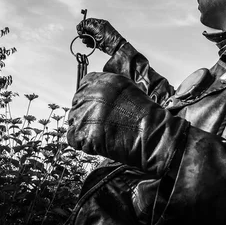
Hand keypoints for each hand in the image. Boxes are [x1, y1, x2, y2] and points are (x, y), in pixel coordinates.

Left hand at [67, 72, 187, 174]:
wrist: (152, 134)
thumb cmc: (145, 115)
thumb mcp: (127, 89)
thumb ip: (107, 88)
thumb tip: (93, 95)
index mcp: (102, 80)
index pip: (83, 86)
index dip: (89, 100)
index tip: (97, 109)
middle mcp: (91, 93)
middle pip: (77, 104)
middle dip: (86, 115)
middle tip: (102, 125)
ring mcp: (86, 113)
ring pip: (74, 121)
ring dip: (85, 129)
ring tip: (104, 134)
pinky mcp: (84, 132)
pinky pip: (73, 139)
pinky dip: (83, 144)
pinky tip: (99, 143)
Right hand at [76, 18, 125, 55]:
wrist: (114, 47)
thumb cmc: (109, 36)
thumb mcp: (97, 28)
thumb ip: (88, 25)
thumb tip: (81, 24)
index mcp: (99, 23)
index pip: (88, 22)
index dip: (82, 25)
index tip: (78, 29)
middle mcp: (98, 29)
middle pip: (87, 29)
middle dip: (83, 32)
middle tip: (82, 35)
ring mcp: (98, 36)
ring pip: (88, 36)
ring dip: (85, 38)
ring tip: (86, 40)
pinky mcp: (98, 42)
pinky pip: (90, 42)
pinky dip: (89, 43)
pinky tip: (89, 44)